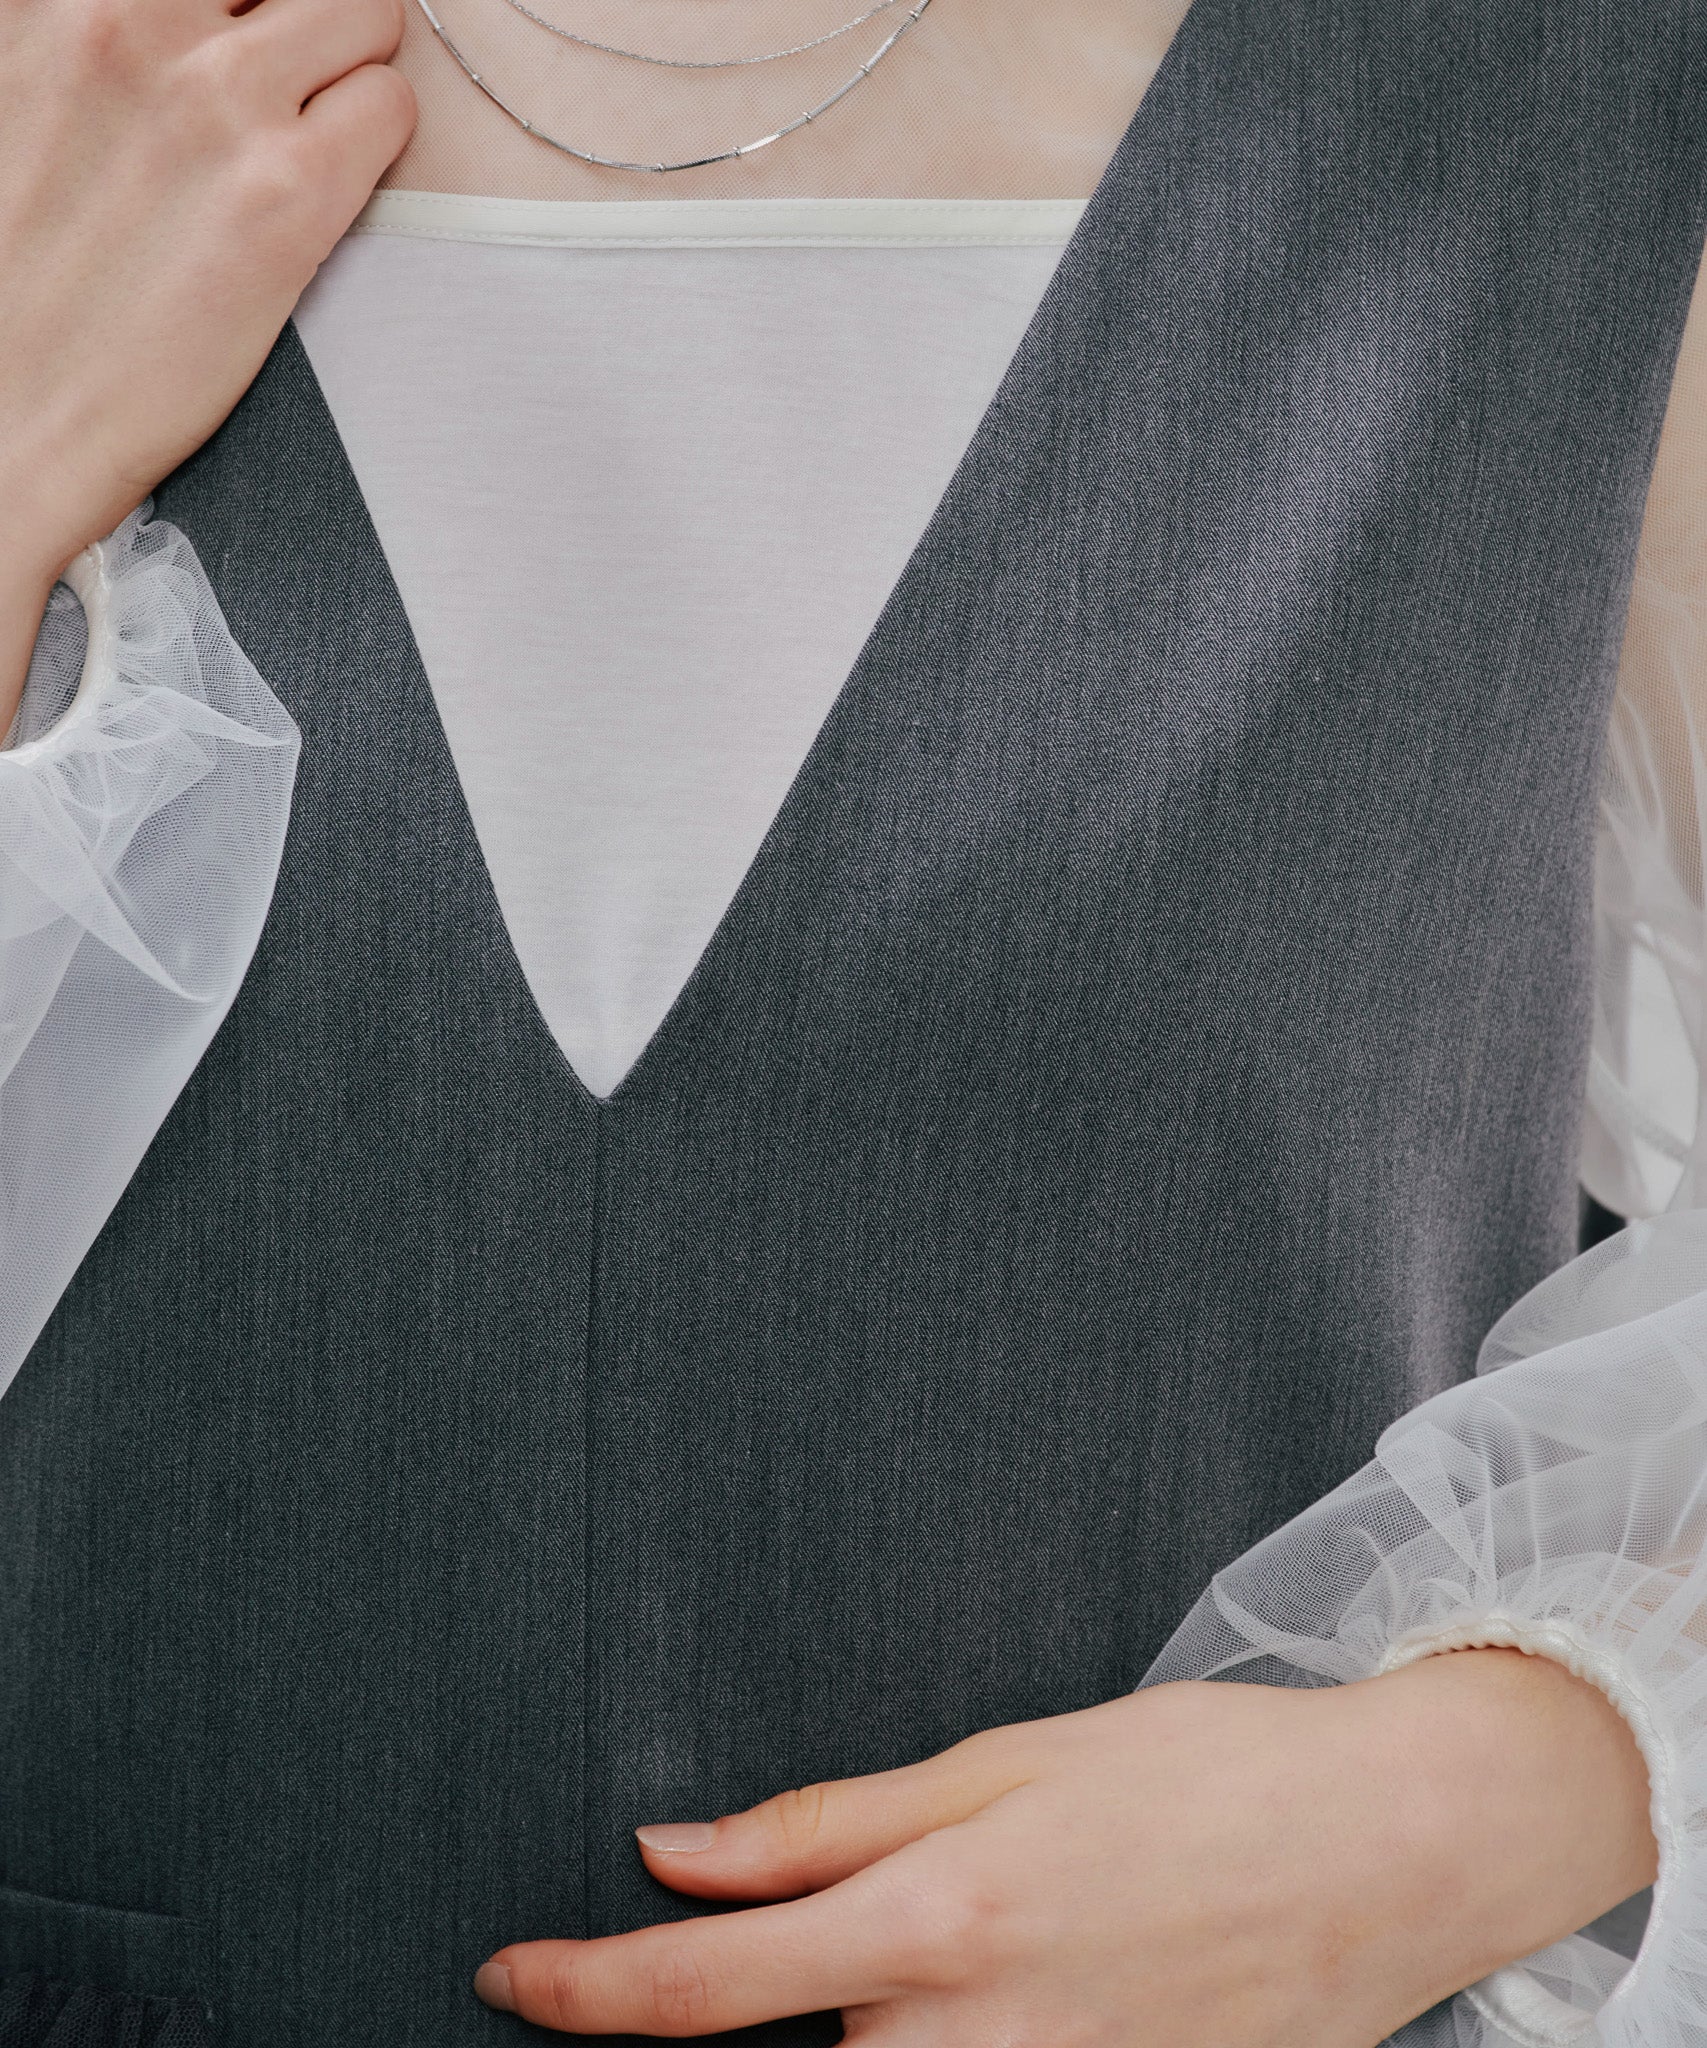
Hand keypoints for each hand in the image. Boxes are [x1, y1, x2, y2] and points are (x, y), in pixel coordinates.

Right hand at [0, 0, 414, 713]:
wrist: (7, 415)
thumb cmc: (13, 274)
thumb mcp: (13, 97)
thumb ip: (78, 41)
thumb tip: (157, 31)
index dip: (241, 3)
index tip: (245, 34)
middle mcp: (141, 23)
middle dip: (306, 15)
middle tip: (291, 80)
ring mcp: (221, 102)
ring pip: (365, 12)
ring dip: (354, 65)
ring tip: (316, 131)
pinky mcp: (289, 194)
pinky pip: (391, 107)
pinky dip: (378, 136)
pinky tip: (329, 187)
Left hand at [476, 1649, 1656, 2043]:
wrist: (1387, 1847)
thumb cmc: (1202, 1776)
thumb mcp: (1002, 1761)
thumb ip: (826, 1825)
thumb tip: (677, 1852)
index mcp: (939, 1922)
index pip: (705, 1990)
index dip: (584, 1990)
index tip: (513, 1977)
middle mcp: (976, 2041)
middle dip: (796, 1990)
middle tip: (921, 1894)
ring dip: (894, 2017)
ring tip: (1022, 1924)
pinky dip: (972, 2040)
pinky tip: (1062, 1972)